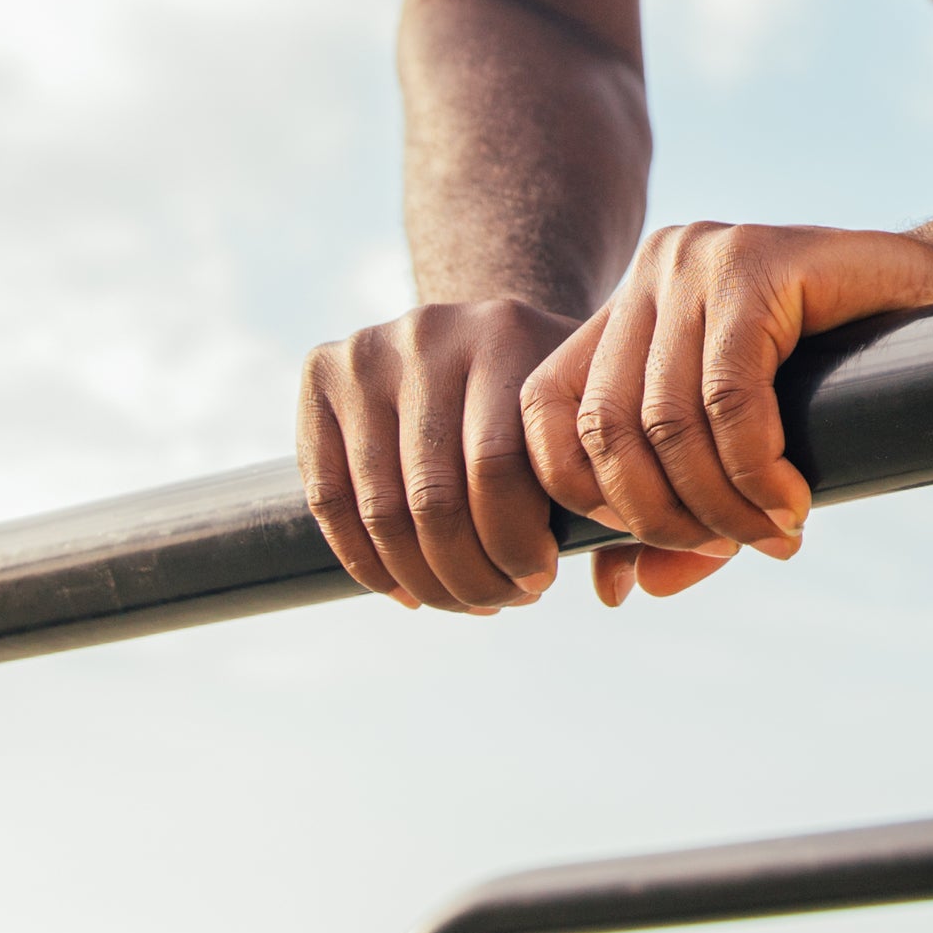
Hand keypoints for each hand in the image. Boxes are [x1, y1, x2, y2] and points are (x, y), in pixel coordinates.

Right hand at [297, 296, 583, 609]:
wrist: (480, 332)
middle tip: (500, 601)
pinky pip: (331, 500)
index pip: (498, 469)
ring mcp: (367, 352)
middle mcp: (429, 332)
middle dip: (470, 575)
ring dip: (423, 580)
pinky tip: (407, 590)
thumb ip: (612, 498)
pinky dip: (367, 564)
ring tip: (462, 600)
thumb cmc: (547, 399)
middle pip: (434, 498)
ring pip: (381, 511)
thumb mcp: (587, 418)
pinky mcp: (320, 375)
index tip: (541, 581)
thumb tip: (612, 591)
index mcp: (507, 332)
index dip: (517, 546)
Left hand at [526, 222, 932, 605]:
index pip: (547, 412)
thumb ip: (681, 510)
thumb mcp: (745, 451)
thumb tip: (620, 592)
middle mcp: (652, 273)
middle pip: (606, 428)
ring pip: (668, 421)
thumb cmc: (846, 380)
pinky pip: (730, 398)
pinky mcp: (756, 262)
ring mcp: (698, 260)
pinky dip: (757, 471)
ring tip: (773, 534)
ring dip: (720, 504)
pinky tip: (792, 501)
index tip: (653, 548)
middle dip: (662, 516)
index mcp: (631, 309)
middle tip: (731, 548)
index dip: (585, 497)